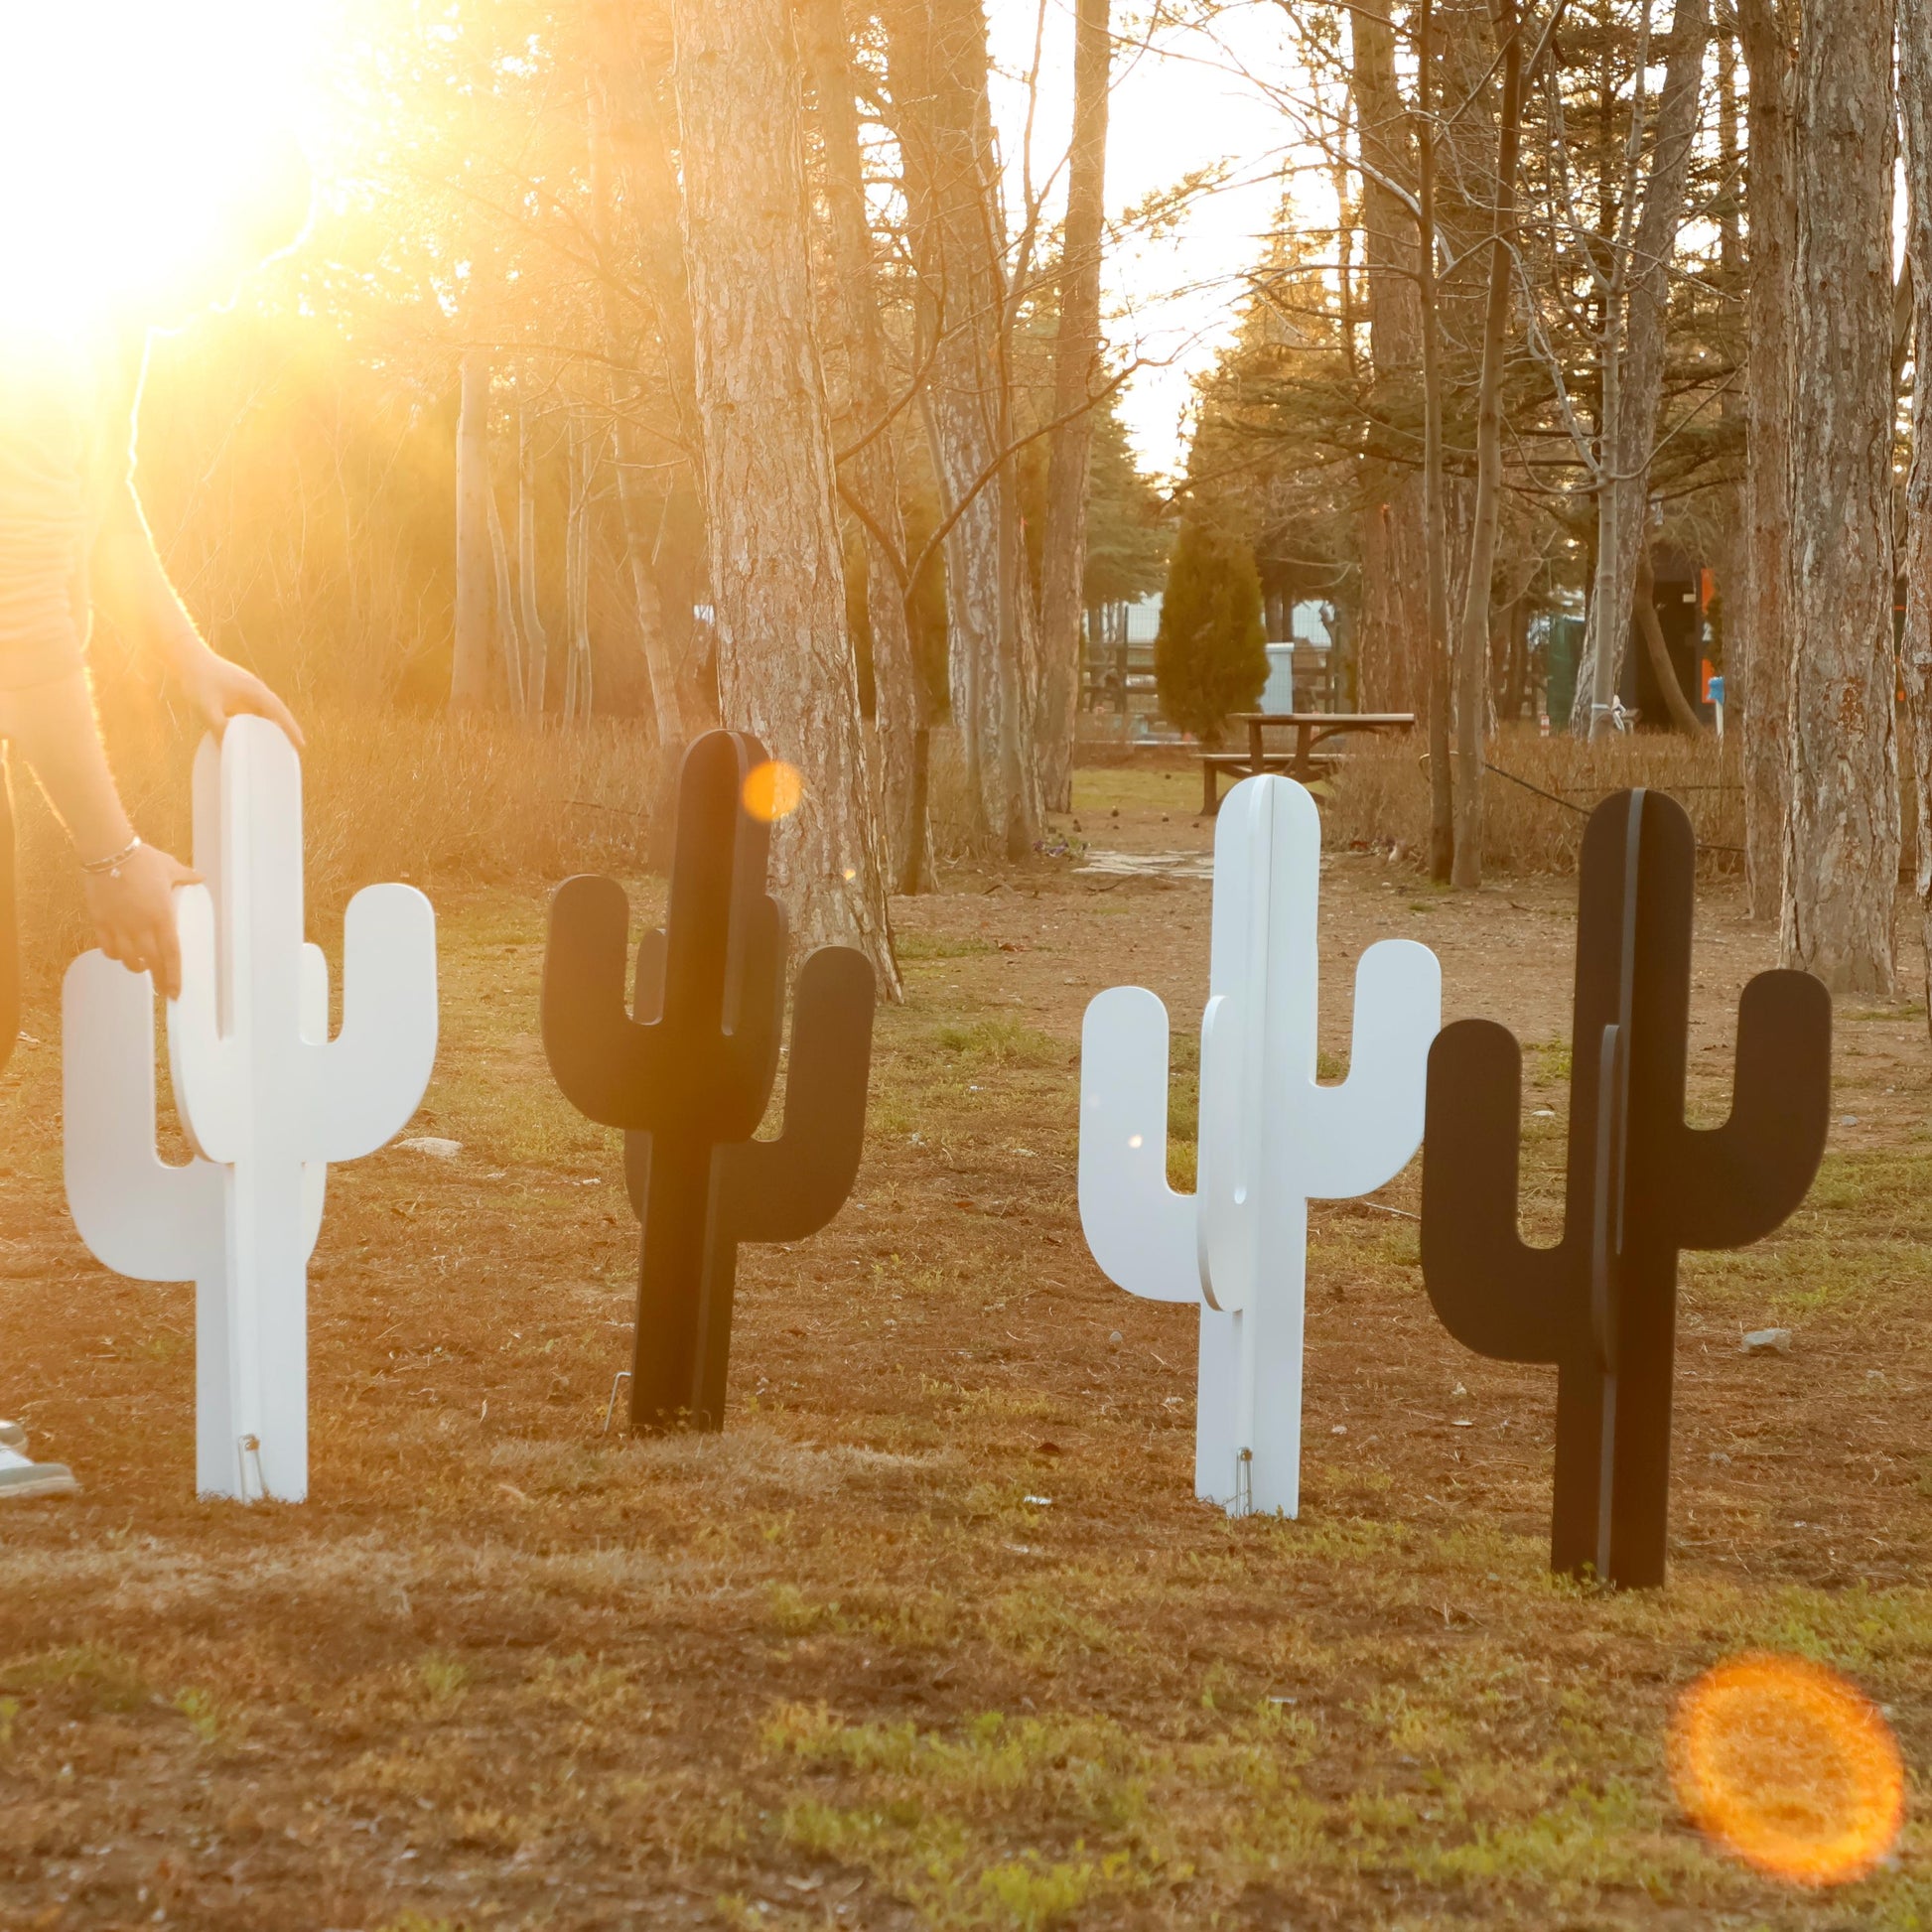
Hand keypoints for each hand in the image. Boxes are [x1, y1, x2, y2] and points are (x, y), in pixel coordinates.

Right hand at [81, 844, 200, 999]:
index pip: (171, 954)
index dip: (173, 976)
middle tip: (161, 990)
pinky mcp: (100, 920)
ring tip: (142, 967)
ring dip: (137, 967)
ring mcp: (119, 925)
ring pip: (128, 959)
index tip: (175, 992)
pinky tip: (120, 954)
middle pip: (152, 962)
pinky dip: (114, 955)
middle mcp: (141, 925)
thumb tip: (201, 877)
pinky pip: (107, 947)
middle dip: (158, 979)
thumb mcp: (170, 868)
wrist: (109, 850)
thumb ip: (186, 877)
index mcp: (162, 916)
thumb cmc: (143, 858)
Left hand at [173, 647, 303, 748]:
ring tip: (276, 744)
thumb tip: (228, 749)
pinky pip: (254, 709)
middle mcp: (255, 689)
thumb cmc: (198, 680)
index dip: (291, 729)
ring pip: (265, 710)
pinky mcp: (237, 692)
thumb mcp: (206, 707)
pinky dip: (258, 721)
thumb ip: (218, 728)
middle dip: (286, 729)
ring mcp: (246, 689)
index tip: (301, 745)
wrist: (187, 658)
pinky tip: (253, 733)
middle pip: (277, 712)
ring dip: (272, 725)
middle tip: (293, 749)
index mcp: (254, 691)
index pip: (279, 712)